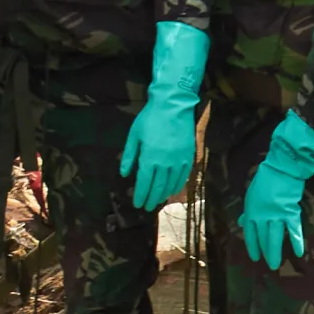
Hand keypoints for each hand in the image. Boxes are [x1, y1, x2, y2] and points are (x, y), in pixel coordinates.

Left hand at [118, 22, 208, 211]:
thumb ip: (130, 156)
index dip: (140, 195)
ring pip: (171, 183)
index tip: (137, 204)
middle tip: (147, 207)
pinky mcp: (189, 156)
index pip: (144, 182)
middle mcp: (164, 162)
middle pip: (157, 186)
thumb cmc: (150, 118)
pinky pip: (183, 176)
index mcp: (149, 157)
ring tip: (158, 202)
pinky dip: (177, 186)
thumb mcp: (134, 135)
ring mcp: (178, 160)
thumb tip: (124, 173)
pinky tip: (173, 191)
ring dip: (164, 195)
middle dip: (151, 198)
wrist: (173, 105)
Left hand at [237, 112, 313, 268]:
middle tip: (269, 265)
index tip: (255, 256)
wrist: (281, 170)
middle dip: (265, 252)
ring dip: (275, 252)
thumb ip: (248, 211)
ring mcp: (276, 216)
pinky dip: (297, 241)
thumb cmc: (265, 180)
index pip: (250, 233)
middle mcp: (262, 216)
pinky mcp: (290, 213)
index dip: (252, 245)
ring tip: (275, 265)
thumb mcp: (251, 196)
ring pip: (275, 237)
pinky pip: (294, 230)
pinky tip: (299, 253)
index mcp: (251, 211)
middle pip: (263, 238)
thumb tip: (241, 222)